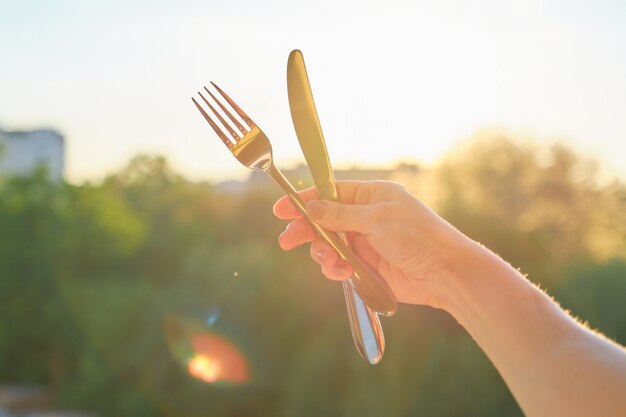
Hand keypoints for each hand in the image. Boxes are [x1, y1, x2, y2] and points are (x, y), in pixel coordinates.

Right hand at [273, 180, 475, 308]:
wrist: (443, 273)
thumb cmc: (417, 236)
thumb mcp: (376, 219)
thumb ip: (340, 214)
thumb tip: (310, 205)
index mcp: (372, 196)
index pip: (330, 193)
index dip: (305, 200)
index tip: (281, 209)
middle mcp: (365, 217)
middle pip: (324, 220)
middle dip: (305, 230)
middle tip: (287, 241)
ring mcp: (364, 242)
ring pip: (328, 245)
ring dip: (322, 253)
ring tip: (329, 262)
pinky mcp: (365, 266)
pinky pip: (339, 265)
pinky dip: (335, 269)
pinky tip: (342, 272)